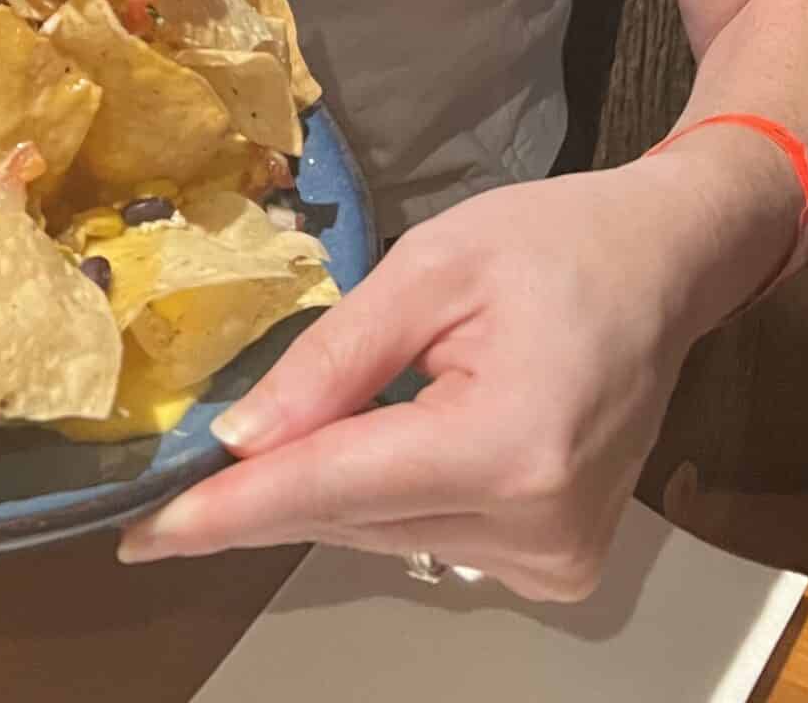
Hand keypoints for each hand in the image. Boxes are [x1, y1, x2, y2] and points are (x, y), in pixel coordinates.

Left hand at [118, 164, 717, 597]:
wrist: (665, 265)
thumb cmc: (554, 241)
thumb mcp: (433, 266)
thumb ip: (335, 359)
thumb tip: (240, 440)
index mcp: (509, 446)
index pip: (335, 488)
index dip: (231, 510)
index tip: (143, 534)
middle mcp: (537, 528)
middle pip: (353, 516)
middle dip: (270, 485)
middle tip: (188, 468)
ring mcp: (556, 560)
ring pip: (383, 535)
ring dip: (331, 483)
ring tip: (319, 415)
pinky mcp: (558, 566)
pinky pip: (427, 537)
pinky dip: (385, 494)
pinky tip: (387, 434)